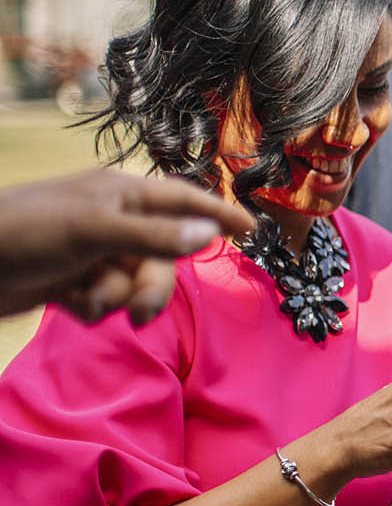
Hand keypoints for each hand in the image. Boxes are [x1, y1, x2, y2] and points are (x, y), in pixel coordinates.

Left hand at [0, 170, 254, 323]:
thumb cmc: (26, 232)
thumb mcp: (93, 230)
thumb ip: (152, 235)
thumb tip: (208, 234)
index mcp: (121, 195)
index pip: (184, 200)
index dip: (218, 213)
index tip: (252, 230)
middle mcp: (114, 221)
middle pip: (163, 257)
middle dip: (152, 286)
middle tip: (140, 310)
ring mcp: (94, 252)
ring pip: (136, 282)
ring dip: (115, 297)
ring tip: (88, 299)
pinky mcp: (75, 281)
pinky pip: (107, 299)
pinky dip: (91, 306)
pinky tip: (65, 301)